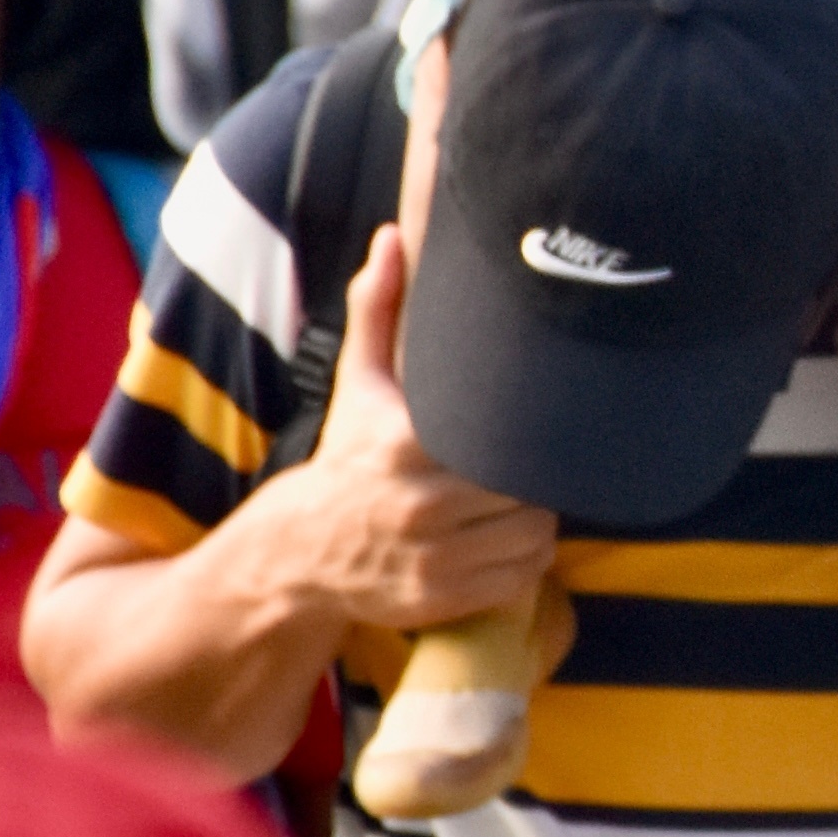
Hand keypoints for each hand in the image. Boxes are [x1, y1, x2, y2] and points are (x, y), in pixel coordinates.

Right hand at [251, 228, 555, 631]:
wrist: (297, 552)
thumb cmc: (347, 456)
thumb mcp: (359, 382)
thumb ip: (379, 307)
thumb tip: (394, 235)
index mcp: (410, 444)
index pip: (511, 441)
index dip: (535, 434)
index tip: (539, 423)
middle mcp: (421, 506)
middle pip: (532, 488)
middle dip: (539, 476)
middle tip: (529, 461)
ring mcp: (432, 560)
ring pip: (535, 535)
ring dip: (537, 518)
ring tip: (516, 498)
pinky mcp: (441, 601)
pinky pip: (520, 576)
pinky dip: (525, 559)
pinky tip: (503, 536)